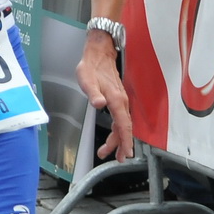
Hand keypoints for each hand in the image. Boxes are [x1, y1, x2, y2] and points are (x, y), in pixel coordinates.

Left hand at [77, 36, 132, 159]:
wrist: (99, 54)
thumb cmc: (92, 67)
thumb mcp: (87, 79)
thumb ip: (93, 93)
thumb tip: (99, 104)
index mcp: (116, 99)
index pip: (123, 124)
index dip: (125, 140)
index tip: (127, 153)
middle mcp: (121, 102)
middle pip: (124, 128)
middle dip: (121, 145)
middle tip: (117, 159)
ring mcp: (121, 101)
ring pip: (123, 124)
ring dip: (118, 139)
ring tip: (108, 151)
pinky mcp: (118, 100)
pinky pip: (121, 119)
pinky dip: (119, 130)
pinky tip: (113, 136)